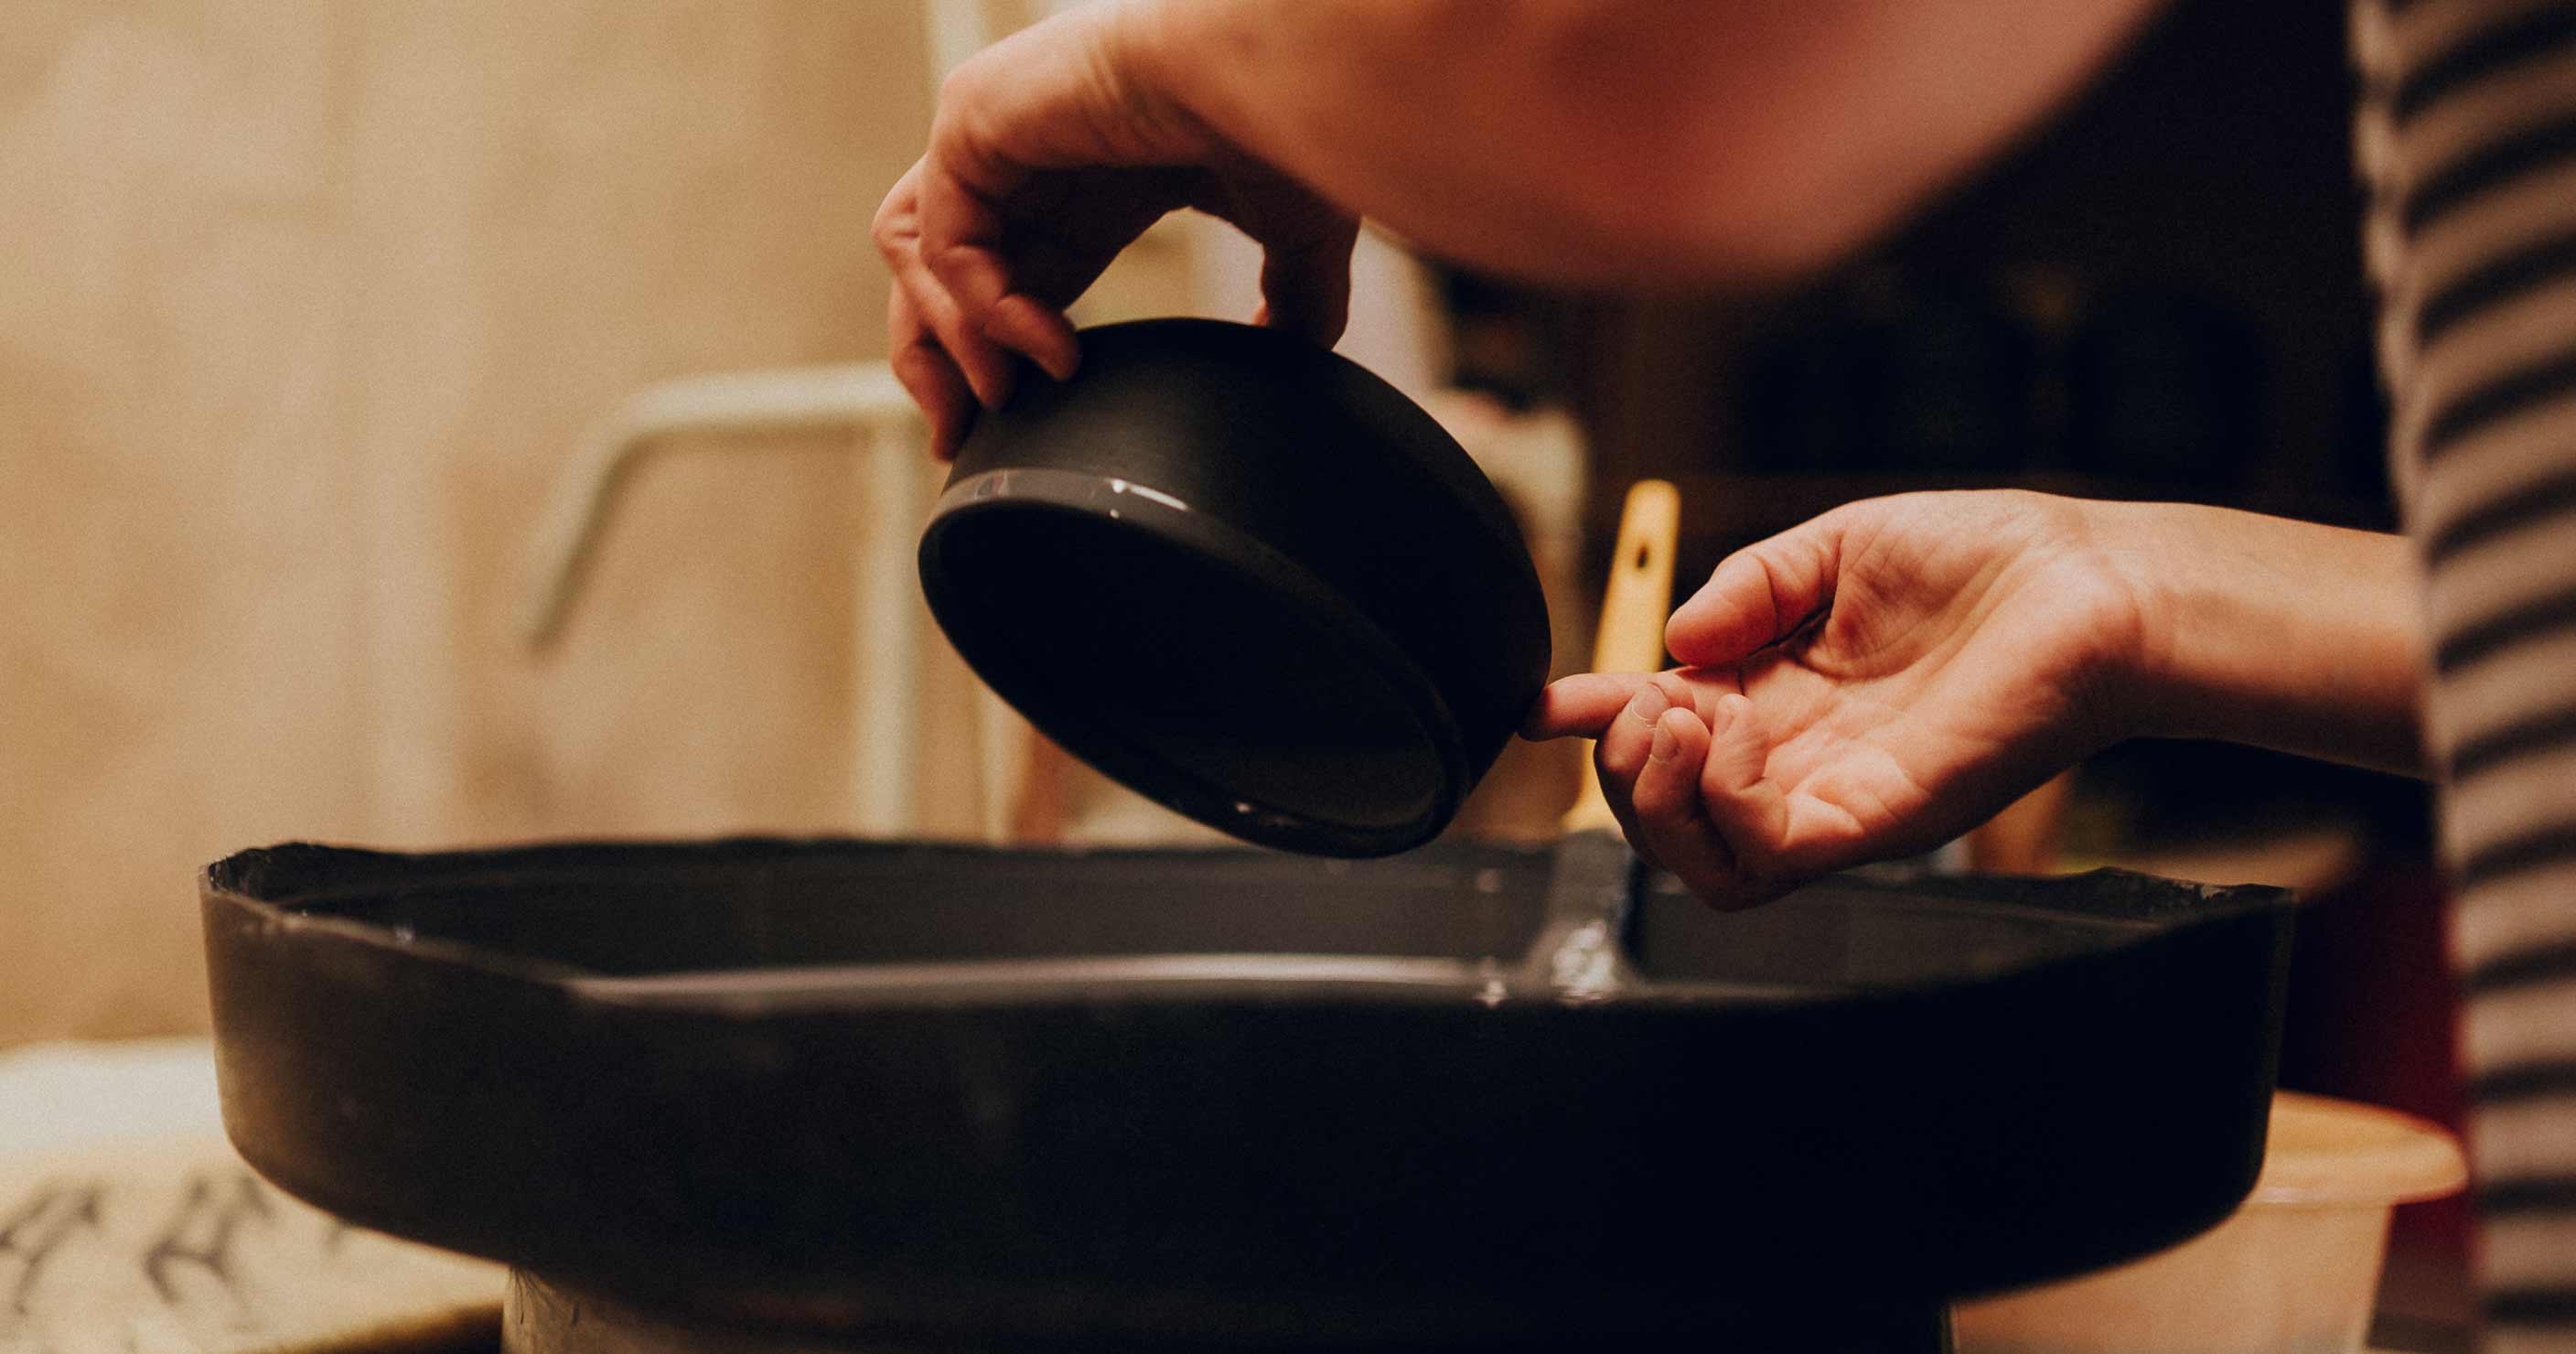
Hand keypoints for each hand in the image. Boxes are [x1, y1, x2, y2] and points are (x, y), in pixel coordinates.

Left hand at [872, 0, 1358, 456]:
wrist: (1273, 71)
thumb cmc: (1288, 126)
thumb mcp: (1294, 233)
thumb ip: (1292, 296)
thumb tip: (1301, 350)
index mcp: (1090, 180)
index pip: (1009, 278)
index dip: (999, 356)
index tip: (1012, 428)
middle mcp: (1030, 154)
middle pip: (935, 274)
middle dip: (941, 365)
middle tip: (963, 442)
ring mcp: (992, 132)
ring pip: (912, 256)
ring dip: (944, 340)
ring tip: (1003, 397)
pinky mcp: (971, 121)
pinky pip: (938, 241)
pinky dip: (979, 308)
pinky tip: (1047, 345)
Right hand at [1526, 491, 2148, 908]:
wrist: (2099, 583)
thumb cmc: (1998, 561)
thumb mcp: (1839, 546)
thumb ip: (1749, 584)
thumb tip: (1672, 639)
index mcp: (1784, 698)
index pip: (1665, 738)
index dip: (1596, 726)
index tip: (1550, 703)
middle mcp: (1803, 761)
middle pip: (1668, 820)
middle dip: (1620, 769)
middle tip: (1642, 703)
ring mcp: (1839, 799)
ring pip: (1704, 864)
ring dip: (1656, 798)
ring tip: (1678, 719)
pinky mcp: (1880, 820)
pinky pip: (1771, 855)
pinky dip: (1723, 804)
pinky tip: (1731, 735)